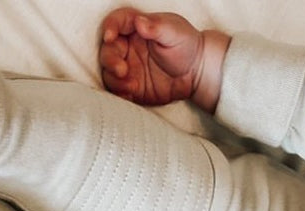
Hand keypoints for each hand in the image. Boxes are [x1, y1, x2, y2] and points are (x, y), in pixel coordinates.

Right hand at [99, 7, 229, 111]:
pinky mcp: (131, 87)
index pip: (117, 22)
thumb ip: (157, 26)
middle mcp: (128, 48)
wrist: (196, 73)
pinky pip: (118, 91)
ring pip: (109, 73)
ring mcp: (128, 68)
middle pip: (108, 51)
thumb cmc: (186, 45)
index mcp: (137, 29)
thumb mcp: (175, 32)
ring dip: (115, 80)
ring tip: (131, 86)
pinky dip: (120, 93)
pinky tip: (130, 94)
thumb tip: (139, 21)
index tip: (109, 36)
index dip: (110, 27)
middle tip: (122, 70)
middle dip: (110, 61)